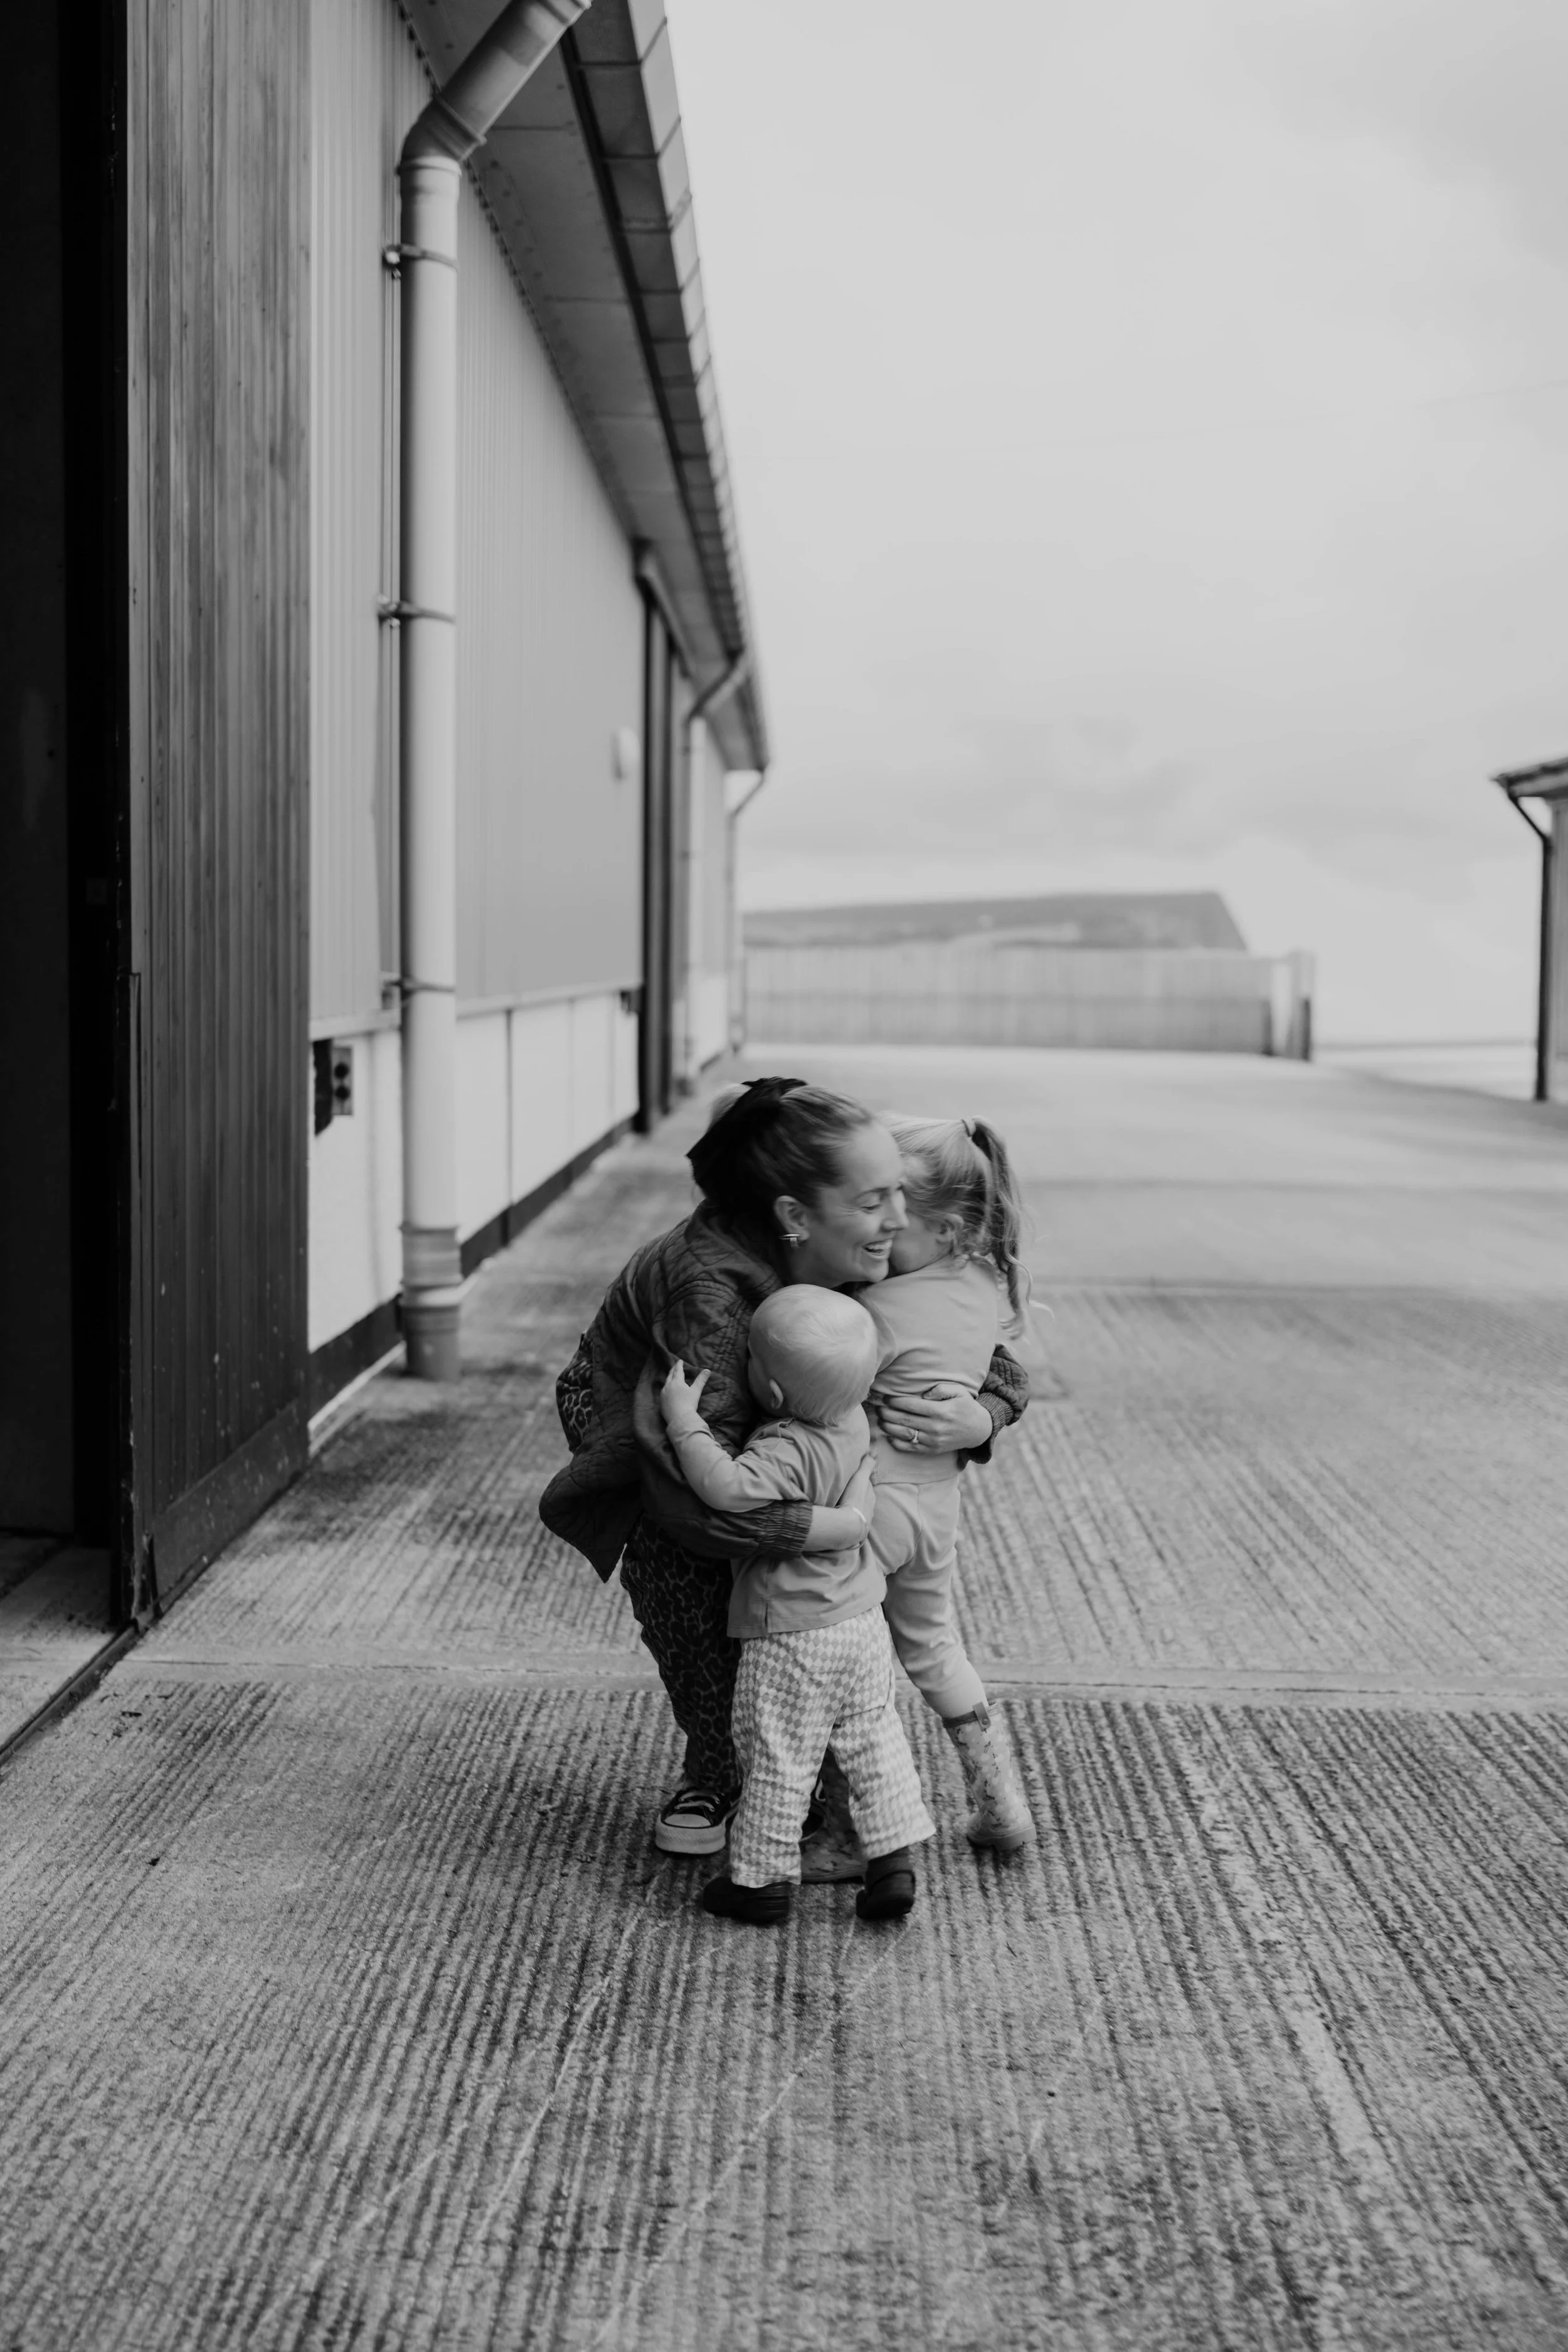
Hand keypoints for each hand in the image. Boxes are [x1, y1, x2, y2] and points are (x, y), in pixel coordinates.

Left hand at [660, 1358, 709, 1428]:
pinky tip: (668, 1389)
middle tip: (675, 1365)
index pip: (678, 1370)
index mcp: (677, 1382)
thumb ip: (701, 1380)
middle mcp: (668, 1386)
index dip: (679, 1364)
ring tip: (671, 1376)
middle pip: (670, 1375)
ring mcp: (663, 1394)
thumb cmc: (689, 1404)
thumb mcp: (696, 1391)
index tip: (680, 1360)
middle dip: (673, 1369)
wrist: (679, 1419)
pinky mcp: (661, 1401)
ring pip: (666, 1382)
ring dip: (669, 1378)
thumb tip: (707, 1370)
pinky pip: (663, 1391)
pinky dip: (666, 1387)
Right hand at [842, 1450, 875, 1526]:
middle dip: (855, 1497)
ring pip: (857, 1512)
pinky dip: (846, 1519)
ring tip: (840, 1507)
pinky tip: (839, 1519)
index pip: (866, 1487)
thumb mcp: (860, 1477)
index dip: (859, 1482)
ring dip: (850, 1509)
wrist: (848, 1525)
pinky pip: (850, 1523)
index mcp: (870, 1496)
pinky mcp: (854, 1532)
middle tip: (844, 1493)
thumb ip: (866, 1466)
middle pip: (862, 1500)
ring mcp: (862, 1522)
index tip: (851, 1480)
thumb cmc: (854, 1499)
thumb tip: (874, 1453)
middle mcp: (869, 1509)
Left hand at [873, 1382, 991, 1454]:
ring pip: (905, 1434)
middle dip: (888, 1413)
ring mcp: (933, 1440)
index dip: (896, 1401)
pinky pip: (911, 1448)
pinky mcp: (932, 1450)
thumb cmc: (965, 1406)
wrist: (978, 1430)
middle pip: (905, 1420)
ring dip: (889, 1427)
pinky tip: (889, 1436)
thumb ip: (940, 1389)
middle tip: (878, 1408)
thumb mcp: (959, 1391)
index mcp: (941, 1411)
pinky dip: (897, 1443)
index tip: (886, 1398)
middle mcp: (936, 1427)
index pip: (912, 1405)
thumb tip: (923, 1395)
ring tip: (880, 1420)